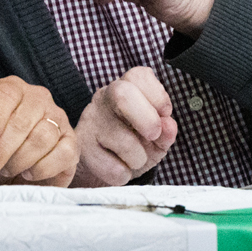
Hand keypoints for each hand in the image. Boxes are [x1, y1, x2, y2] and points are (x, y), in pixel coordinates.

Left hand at [0, 74, 78, 186]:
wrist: (12, 175)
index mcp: (12, 89)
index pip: (5, 95)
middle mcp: (38, 98)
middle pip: (23, 120)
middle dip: (3, 149)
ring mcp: (58, 118)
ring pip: (42, 137)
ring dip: (20, 160)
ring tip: (8, 170)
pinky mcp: (72, 142)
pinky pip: (62, 153)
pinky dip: (42, 168)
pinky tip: (29, 173)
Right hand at [71, 66, 178, 186]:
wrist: (103, 168)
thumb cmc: (133, 143)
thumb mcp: (155, 136)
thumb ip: (166, 130)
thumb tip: (169, 126)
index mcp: (124, 88)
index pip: (138, 76)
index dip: (159, 97)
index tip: (164, 114)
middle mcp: (103, 99)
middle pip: (122, 94)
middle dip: (148, 120)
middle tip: (153, 135)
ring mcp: (90, 122)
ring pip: (123, 141)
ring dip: (139, 157)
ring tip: (134, 159)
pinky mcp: (82, 149)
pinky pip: (113, 168)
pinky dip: (124, 174)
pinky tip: (118, 167)